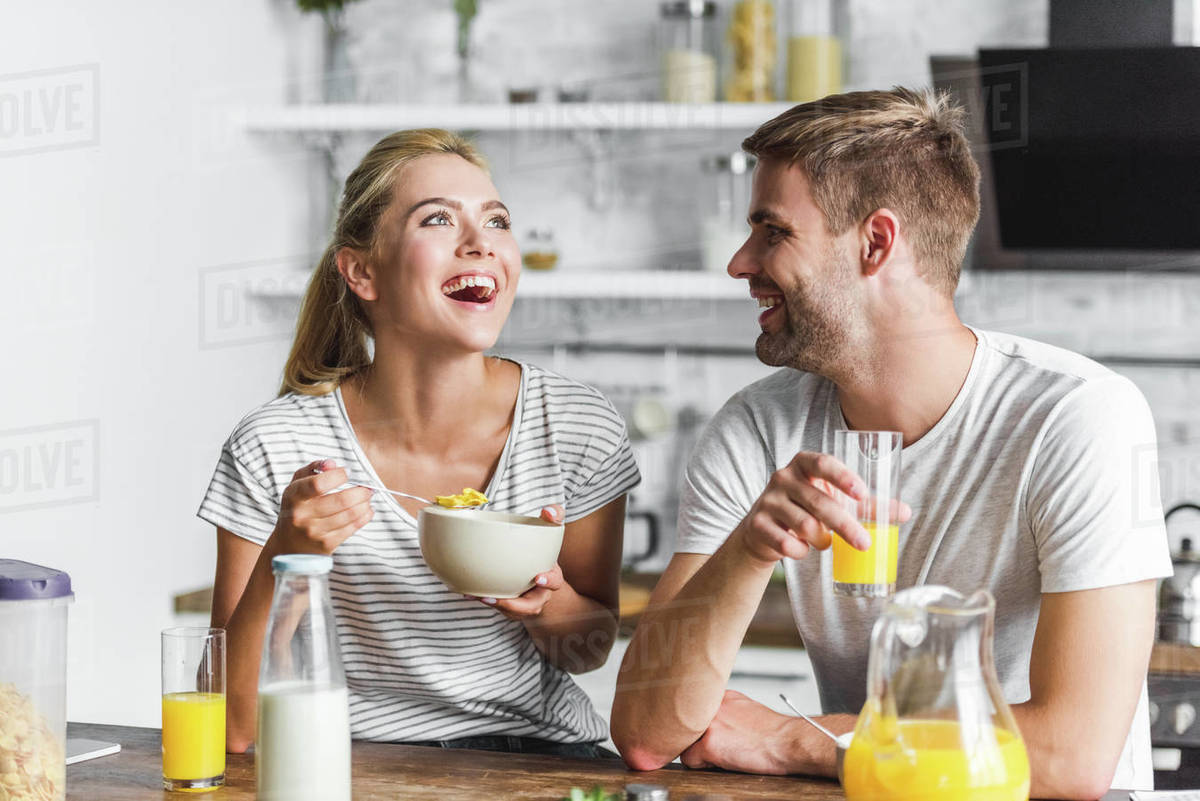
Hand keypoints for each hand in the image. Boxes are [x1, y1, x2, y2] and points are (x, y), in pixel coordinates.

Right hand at [267, 459, 373, 555]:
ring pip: (350, 515)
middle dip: (361, 491)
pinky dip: (365, 517)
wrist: (288, 545)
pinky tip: (366, 510)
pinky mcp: (326, 545)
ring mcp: (315, 532)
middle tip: (367, 487)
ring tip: (367, 497)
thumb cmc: (296, 508)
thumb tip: (331, 464)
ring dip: (365, 503)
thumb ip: (313, 469)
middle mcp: (302, 515)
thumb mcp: (297, 485)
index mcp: (294, 496)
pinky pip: (352, 528)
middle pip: (341, 501)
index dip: (338, 476)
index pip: (318, 484)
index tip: (347, 473)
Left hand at [470, 504, 566, 616]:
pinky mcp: (510, 605)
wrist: (536, 571)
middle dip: (514, 605)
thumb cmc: (541, 550)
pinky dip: (485, 599)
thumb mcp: (551, 532)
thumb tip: (549, 511)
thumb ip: (554, 517)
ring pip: (512, 611)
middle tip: (494, 598)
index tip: (538, 577)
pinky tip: (469, 592)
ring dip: (496, 605)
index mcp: (551, 577)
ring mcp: (524, 603)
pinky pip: (499, 607)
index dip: (548, 581)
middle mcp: (539, 594)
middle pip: (531, 606)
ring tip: (480, 596)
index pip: (554, 581)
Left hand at [680, 690, 798, 774]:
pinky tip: (723, 761)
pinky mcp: (710, 743)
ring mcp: (710, 723)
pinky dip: (703, 766)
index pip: (695, 712)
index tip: (710, 736)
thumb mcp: (748, 710)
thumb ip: (727, 713)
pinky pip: (689, 759)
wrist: (789, 741)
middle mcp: (713, 706)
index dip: (701, 728)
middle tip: (717, 747)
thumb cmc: (775, 733)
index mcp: (722, 697)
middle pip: (687, 725)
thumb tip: (717, 725)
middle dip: (696, 738)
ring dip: (699, 752)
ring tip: (723, 754)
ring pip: (685, 741)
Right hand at [733, 452, 911, 564]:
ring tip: (824, 541)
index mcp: (803, 464)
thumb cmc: (806, 509)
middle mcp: (783, 477)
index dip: (842, 477)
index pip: (823, 463)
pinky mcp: (757, 524)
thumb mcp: (832, 500)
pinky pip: (787, 543)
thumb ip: (865, 505)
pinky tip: (801, 548)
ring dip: (821, 539)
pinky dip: (800, 551)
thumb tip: (905, 511)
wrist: (762, 530)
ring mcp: (768, 500)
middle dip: (845, 525)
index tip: (861, 493)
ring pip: (805, 525)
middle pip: (819, 501)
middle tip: (864, 544)